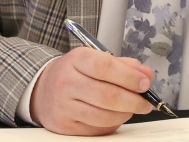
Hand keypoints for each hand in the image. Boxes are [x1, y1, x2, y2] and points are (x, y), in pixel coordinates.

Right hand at [30, 47, 154, 134]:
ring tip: (131, 109)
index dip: (129, 77)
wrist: (42, 88)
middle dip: (133, 101)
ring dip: (124, 114)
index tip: (145, 83)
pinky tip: (114, 116)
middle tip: (145, 102)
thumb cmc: (73, 73)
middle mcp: (67, 81)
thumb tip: (146, 74)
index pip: (106, 67)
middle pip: (107, 95)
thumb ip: (123, 65)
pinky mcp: (64, 125)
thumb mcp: (94, 59)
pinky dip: (111, 124)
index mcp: (76, 59)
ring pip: (103, 116)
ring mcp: (64, 105)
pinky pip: (96, 129)